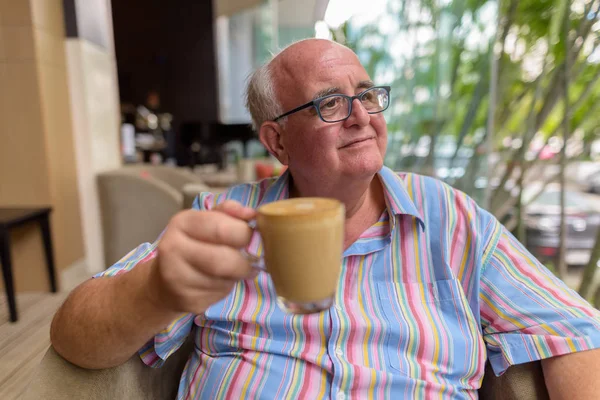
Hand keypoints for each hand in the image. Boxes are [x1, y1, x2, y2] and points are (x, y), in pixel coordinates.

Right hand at [148, 200, 257, 314]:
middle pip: (223, 259)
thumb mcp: (207, 220)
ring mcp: (177, 278)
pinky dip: (228, 288)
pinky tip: (221, 282)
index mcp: (182, 223)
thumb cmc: (194, 243)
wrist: (164, 281)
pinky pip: (219, 294)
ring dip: (237, 275)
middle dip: (245, 261)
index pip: (221, 228)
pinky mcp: (186, 300)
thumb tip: (252, 214)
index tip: (253, 237)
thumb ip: (230, 212)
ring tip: (235, 269)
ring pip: (224, 279)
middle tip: (252, 259)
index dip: (245, 234)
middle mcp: (173, 249)